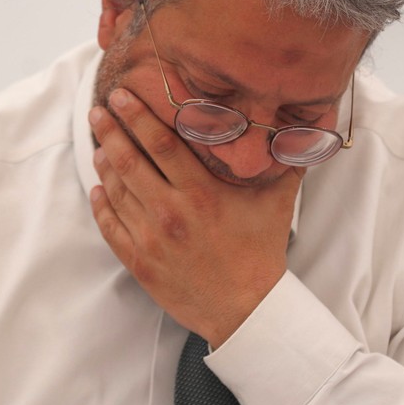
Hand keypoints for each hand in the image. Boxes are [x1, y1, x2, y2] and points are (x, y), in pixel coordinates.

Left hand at [89, 88, 302, 346]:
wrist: (246, 309)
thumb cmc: (261, 252)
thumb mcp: (277, 202)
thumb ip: (286, 161)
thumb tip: (305, 128)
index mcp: (202, 193)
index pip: (161, 143)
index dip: (138, 116)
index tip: (122, 95)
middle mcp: (171, 212)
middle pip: (130, 161)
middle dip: (111, 131)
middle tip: (99, 109)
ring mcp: (151, 239)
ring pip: (116, 191)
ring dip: (104, 164)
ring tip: (100, 143)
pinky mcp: (140, 263)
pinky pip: (111, 226)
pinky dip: (101, 204)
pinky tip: (99, 188)